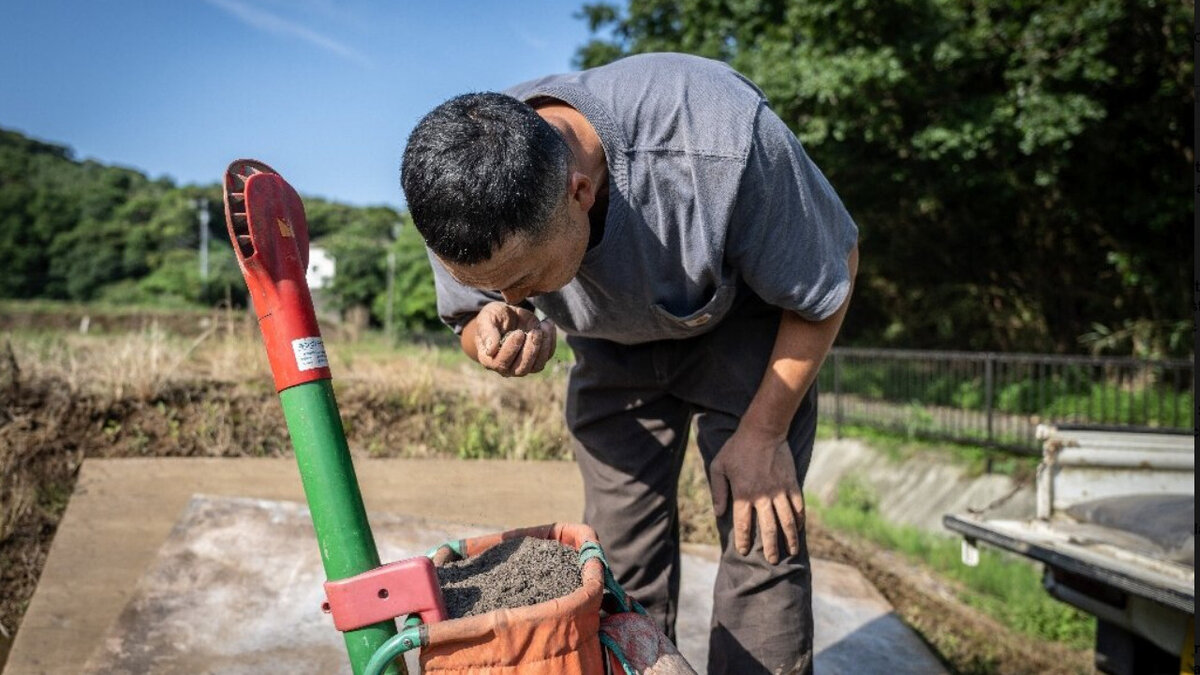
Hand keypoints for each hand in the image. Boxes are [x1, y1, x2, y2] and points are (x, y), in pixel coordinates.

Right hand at [473, 302, 556, 376]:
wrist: (507, 315)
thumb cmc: (494, 317)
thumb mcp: (487, 318)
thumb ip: (487, 332)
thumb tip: (490, 350)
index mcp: (489, 360)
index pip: (501, 363)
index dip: (511, 350)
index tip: (518, 332)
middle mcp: (506, 368)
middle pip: (521, 369)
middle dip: (530, 350)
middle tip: (534, 331)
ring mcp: (523, 365)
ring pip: (537, 366)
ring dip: (542, 347)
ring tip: (541, 327)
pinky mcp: (537, 358)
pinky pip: (547, 356)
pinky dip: (550, 341)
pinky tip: (546, 324)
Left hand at [709, 426, 804, 563]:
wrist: (762, 430)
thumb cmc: (737, 448)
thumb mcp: (719, 466)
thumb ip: (718, 491)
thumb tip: (718, 513)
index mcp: (743, 494)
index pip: (743, 525)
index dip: (744, 540)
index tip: (744, 551)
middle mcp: (763, 497)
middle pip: (768, 529)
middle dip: (770, 548)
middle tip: (773, 560)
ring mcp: (779, 491)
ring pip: (787, 521)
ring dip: (790, 538)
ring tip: (791, 552)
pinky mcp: (791, 484)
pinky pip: (798, 506)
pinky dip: (799, 520)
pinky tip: (799, 529)